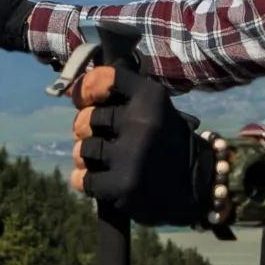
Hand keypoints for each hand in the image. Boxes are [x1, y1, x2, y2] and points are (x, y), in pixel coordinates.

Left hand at [69, 62, 210, 224]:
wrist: (196, 185)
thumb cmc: (164, 141)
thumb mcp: (150, 109)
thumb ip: (115, 97)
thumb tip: (68, 88)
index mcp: (150, 98)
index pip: (104, 79)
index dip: (86, 88)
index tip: (86, 99)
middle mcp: (143, 123)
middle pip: (87, 118)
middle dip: (86, 129)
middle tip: (103, 138)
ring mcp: (133, 156)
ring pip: (82, 150)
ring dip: (86, 157)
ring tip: (103, 161)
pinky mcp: (124, 185)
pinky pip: (83, 179)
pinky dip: (85, 181)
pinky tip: (100, 180)